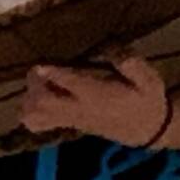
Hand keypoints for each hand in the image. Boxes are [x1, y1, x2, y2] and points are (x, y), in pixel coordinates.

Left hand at [19, 56, 169, 145]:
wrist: (149, 130)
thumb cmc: (147, 100)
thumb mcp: (149, 79)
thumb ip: (132, 64)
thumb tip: (111, 49)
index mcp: (98, 96)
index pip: (71, 85)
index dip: (53, 74)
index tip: (40, 65)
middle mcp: (80, 108)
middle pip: (43, 103)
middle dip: (35, 85)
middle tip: (40, 70)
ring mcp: (72, 119)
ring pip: (37, 116)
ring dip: (30, 98)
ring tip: (40, 84)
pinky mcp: (69, 124)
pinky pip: (40, 123)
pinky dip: (31, 111)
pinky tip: (40, 96)